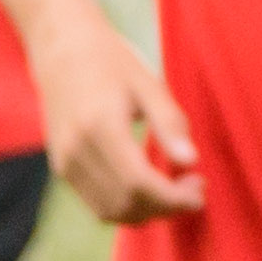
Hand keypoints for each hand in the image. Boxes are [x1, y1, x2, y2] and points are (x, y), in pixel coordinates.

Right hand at [31, 15, 200, 226]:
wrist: (61, 48)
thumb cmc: (111, 61)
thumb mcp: (148, 83)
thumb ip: (169, 123)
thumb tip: (191, 161)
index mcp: (99, 127)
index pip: (140, 184)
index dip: (174, 198)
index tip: (200, 190)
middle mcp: (76, 150)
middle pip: (126, 204)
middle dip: (166, 207)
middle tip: (194, 187)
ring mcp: (64, 162)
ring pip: (111, 212)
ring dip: (148, 212)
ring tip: (175, 189)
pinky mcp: (61, 167)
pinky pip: (97, 204)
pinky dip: (127, 206)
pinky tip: (150, 186)